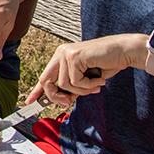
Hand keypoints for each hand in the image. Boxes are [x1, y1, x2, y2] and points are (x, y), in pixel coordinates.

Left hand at [24, 34, 145, 107]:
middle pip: (46, 82)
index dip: (37, 91)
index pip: (45, 76)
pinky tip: (100, 78)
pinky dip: (89, 85)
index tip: (30, 102)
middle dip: (57, 97)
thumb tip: (61, 100)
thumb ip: (72, 86)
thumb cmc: (107, 64)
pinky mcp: (75, 57)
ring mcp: (66, 53)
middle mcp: (61, 53)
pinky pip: (75, 82)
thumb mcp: (85, 78)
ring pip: (64, 85)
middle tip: (70, 101)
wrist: (124, 51)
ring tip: (96, 84)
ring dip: (82, 90)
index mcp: (62, 57)